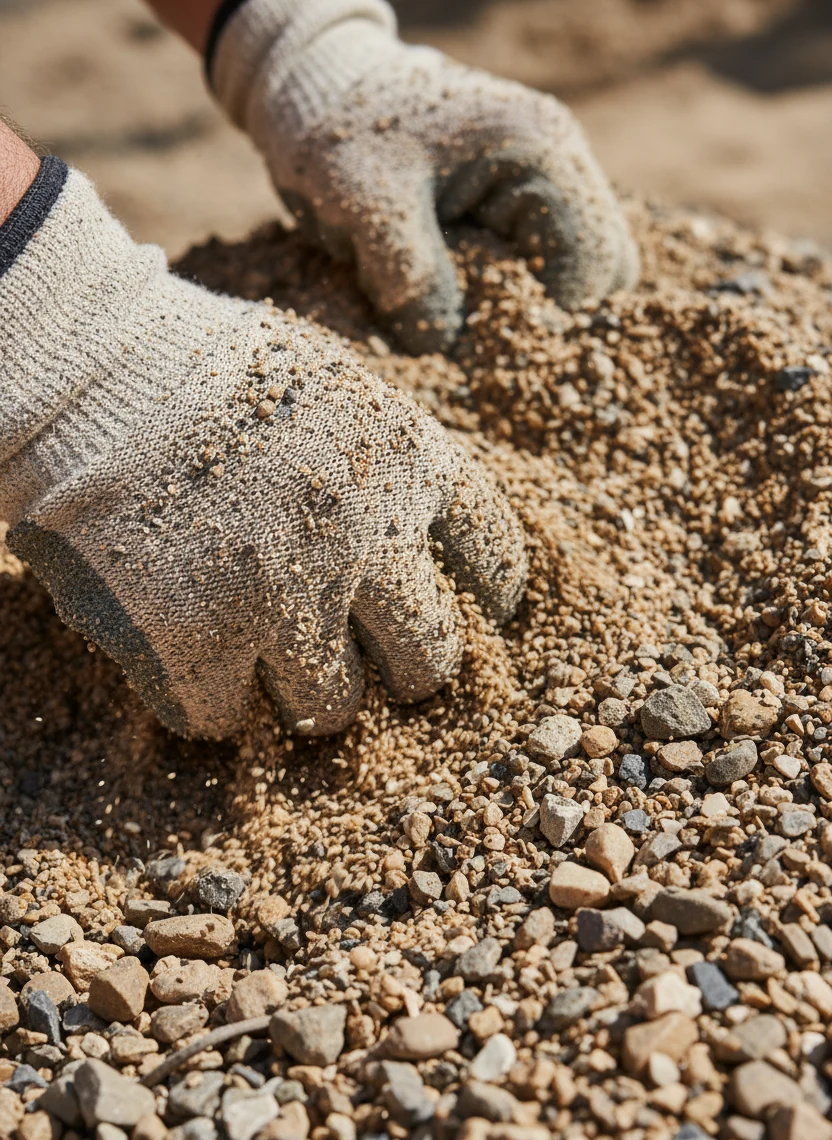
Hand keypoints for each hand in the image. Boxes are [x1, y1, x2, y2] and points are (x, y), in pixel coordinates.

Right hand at [0, 167, 525, 738]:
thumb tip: (427, 559)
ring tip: (255, 642)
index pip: (493, 563)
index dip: (479, 599)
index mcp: (413, 465)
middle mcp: (367, 540)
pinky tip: (185, 641)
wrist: (90, 371)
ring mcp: (284, 598)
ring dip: (298, 688)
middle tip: (354, 652)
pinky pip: (225, 719)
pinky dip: (206, 694)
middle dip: (396, 668)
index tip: (454, 612)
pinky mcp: (197, 643)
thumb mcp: (339, 392)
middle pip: (429, 663)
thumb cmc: (215, 378)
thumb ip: (395, 472)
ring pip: (330, 708)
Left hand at [212, 0, 638, 352]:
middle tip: (472, 333)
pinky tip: (460, 297)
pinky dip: (508, 295)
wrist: (323, 93)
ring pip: (577, 277)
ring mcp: (547, 185)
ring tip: (463, 311)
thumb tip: (443, 347)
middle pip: (603, 277)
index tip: (481, 346)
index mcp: (542, 154)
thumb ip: (408, 274)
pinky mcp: (521, 207)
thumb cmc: (343, 135)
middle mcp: (562, 166)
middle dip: (542, 316)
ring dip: (526, 309)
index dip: (544, 320)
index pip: (593, 268)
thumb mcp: (364, 204)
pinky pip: (543, 268)